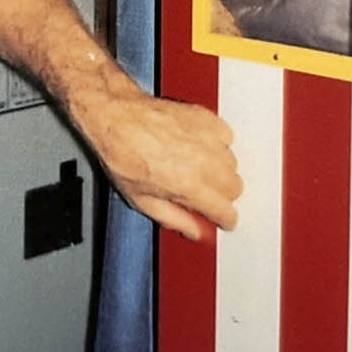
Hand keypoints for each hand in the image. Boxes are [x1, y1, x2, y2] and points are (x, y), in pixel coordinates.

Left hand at [70, 75, 241, 241]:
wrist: (116, 119)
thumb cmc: (122, 154)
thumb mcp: (141, 200)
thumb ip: (174, 219)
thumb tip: (194, 232)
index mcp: (188, 185)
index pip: (225, 211)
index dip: (225, 220)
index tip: (223, 219)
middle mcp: (202, 162)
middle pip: (236, 188)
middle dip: (224, 196)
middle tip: (208, 196)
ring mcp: (206, 138)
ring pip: (233, 163)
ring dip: (222, 171)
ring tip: (200, 170)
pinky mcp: (205, 119)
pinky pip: (227, 137)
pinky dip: (219, 144)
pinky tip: (202, 147)